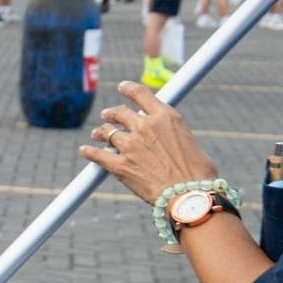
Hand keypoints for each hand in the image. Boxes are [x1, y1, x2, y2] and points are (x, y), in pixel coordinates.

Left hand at [81, 82, 218, 204]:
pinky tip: (85, 150)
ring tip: (97, 134)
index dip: (128, 88)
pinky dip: (89, 152)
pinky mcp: (119, 165)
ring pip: (107, 132)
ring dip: (101, 132)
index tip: (122, 87)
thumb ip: (171, 133)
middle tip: (107, 115)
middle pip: (120, 112)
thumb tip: (166, 138)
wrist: (189, 195)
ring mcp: (130, 145)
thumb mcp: (188, 141)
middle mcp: (145, 127)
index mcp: (165, 117)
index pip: (140, 94)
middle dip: (112, 113)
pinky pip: (97, 155)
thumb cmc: (197, 173)